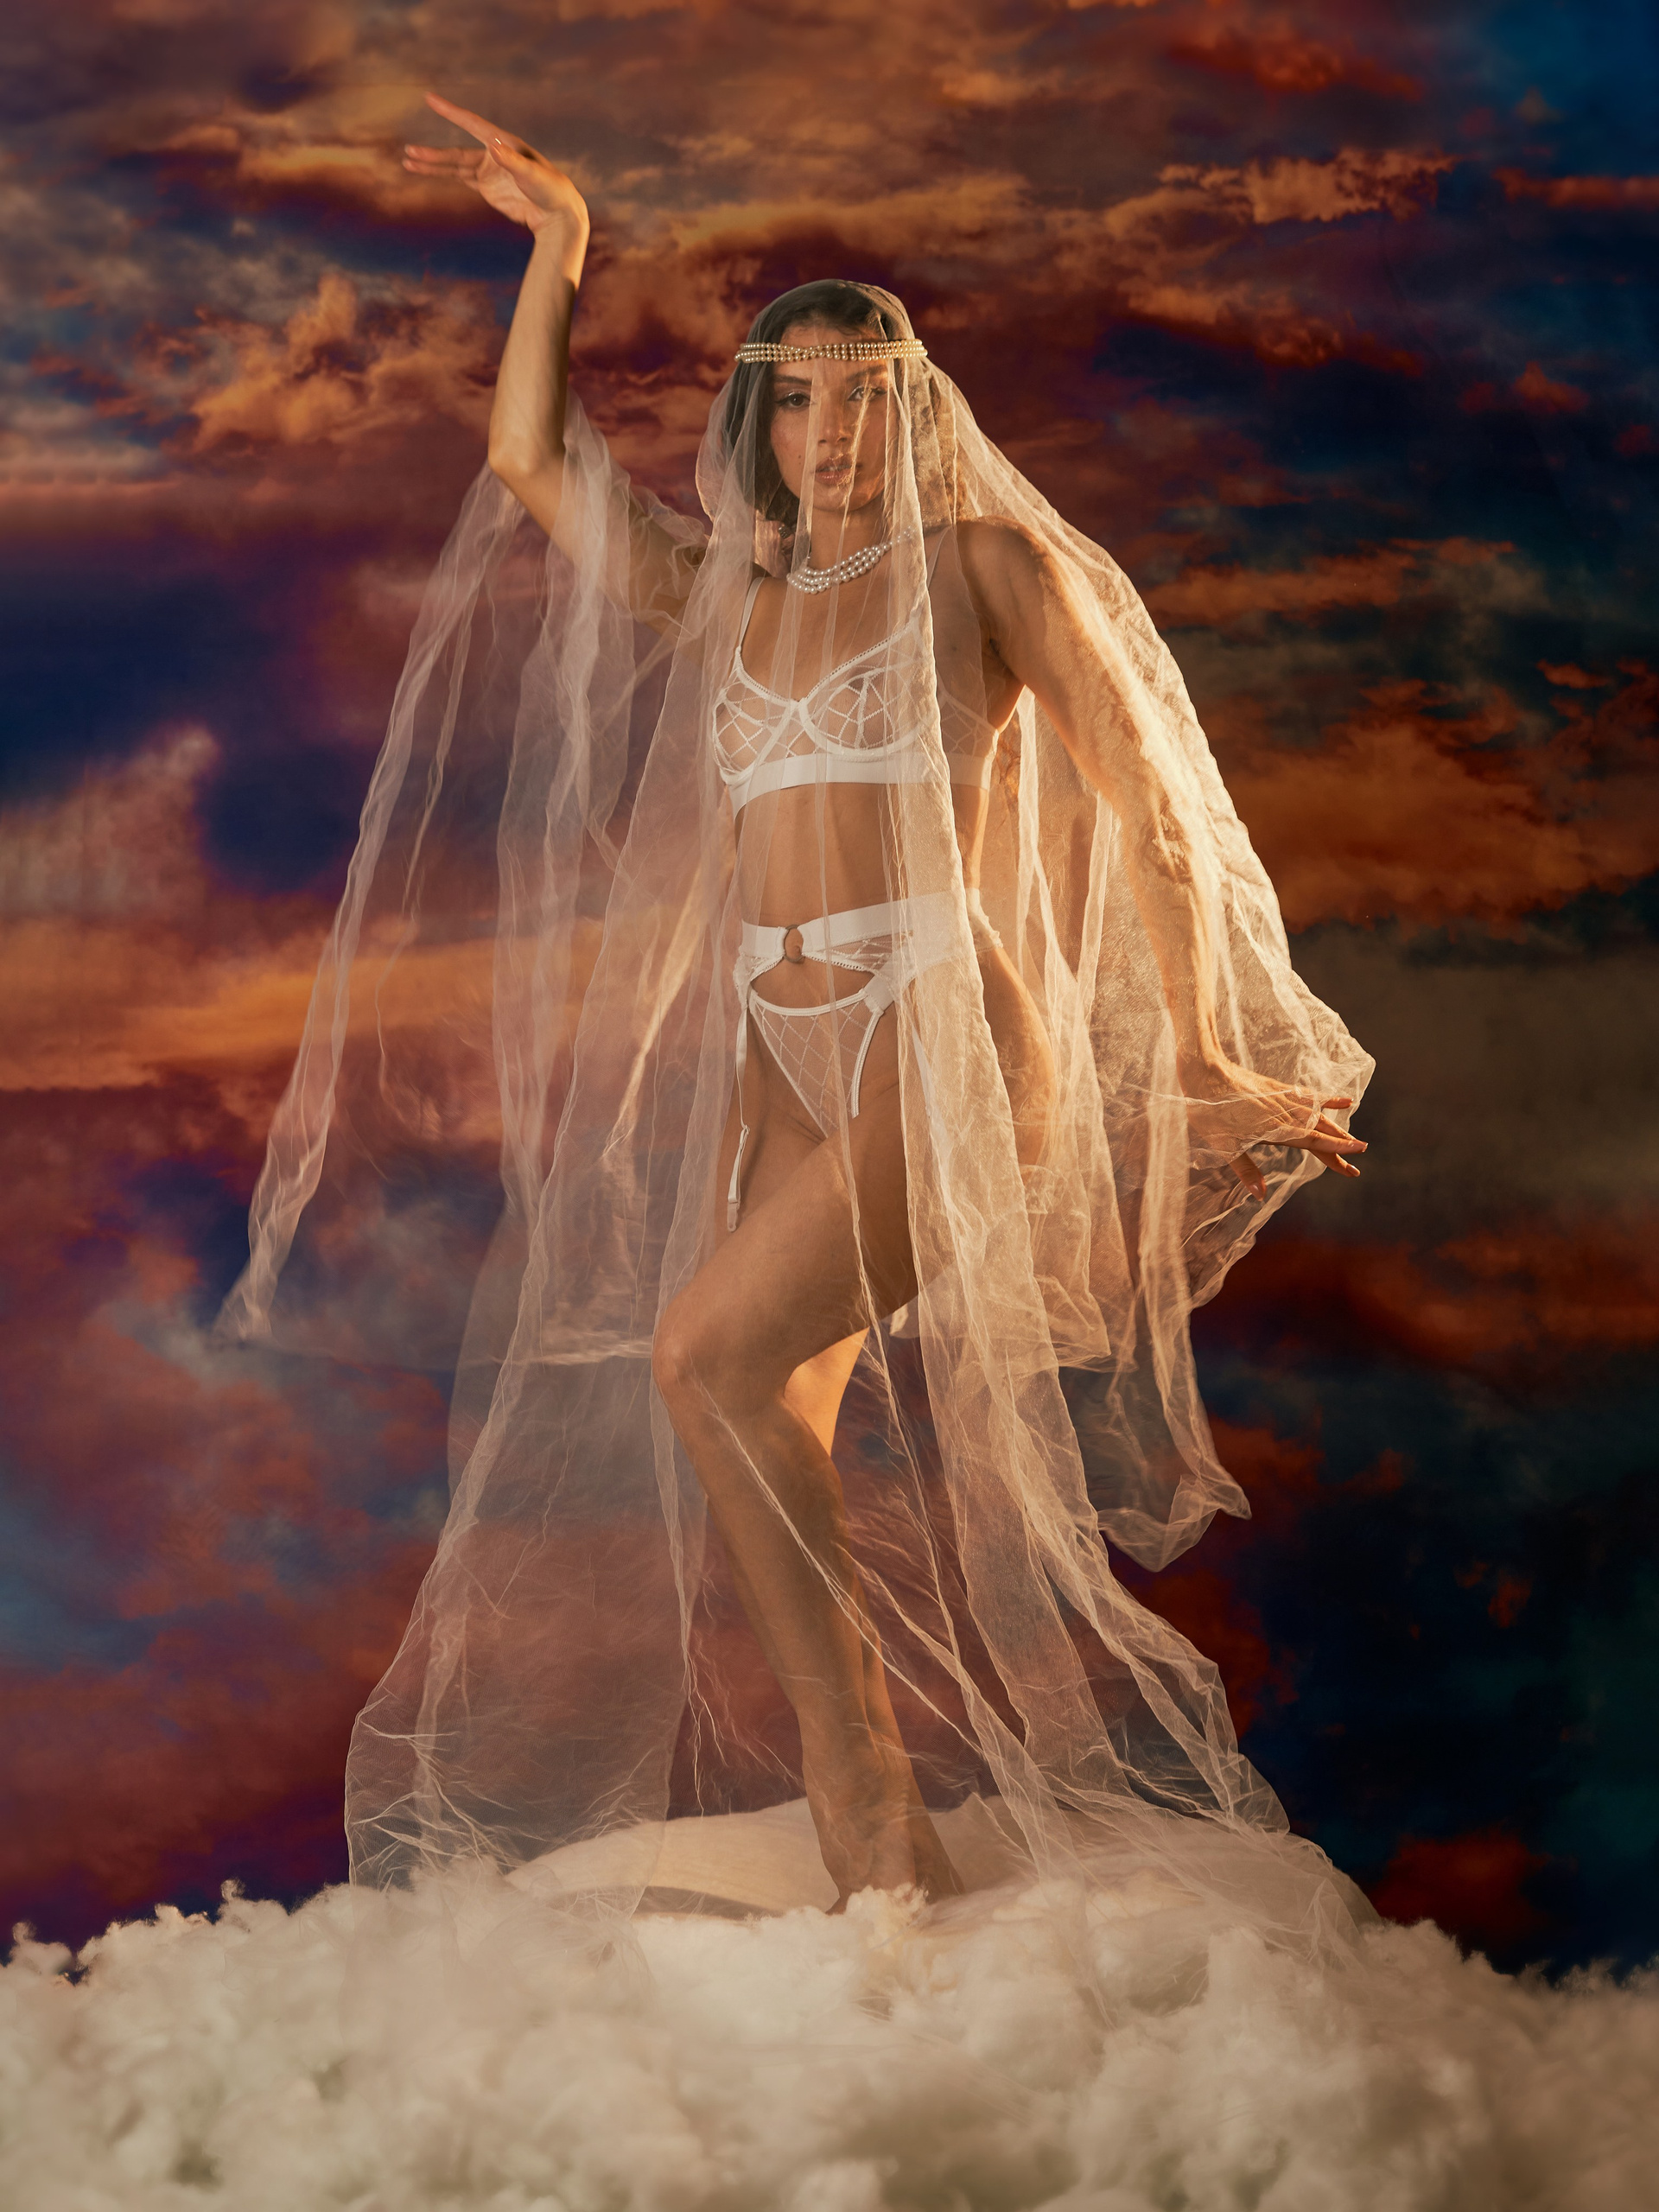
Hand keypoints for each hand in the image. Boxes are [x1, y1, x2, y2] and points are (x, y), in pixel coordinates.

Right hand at [403, 93, 588, 244]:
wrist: (556, 214)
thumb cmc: (550, 189)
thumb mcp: (532, 175)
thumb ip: (513, 161)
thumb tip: (493, 145)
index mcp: (503, 143)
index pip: (471, 124)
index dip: (450, 112)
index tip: (429, 98)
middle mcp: (492, 153)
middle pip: (456, 152)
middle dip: (432, 154)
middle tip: (409, 153)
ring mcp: (488, 171)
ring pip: (454, 166)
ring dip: (432, 165)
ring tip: (408, 162)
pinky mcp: (487, 187)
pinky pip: (459, 178)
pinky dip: (442, 175)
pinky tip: (424, 170)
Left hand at [1179, 1055, 1365, 1199]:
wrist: (1204, 1068)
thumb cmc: (1208, 1109)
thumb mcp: (1223, 1145)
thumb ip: (1245, 1170)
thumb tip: (1260, 1196)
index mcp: (1274, 1128)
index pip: (1313, 1141)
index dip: (1336, 1150)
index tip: (1356, 1157)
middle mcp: (1284, 1113)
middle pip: (1320, 1131)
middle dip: (1340, 1147)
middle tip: (1357, 1164)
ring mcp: (1283, 1098)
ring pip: (1318, 1115)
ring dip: (1337, 1129)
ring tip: (1353, 1141)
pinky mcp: (1278, 1088)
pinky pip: (1309, 1096)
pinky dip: (1328, 1100)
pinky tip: (1345, 1101)